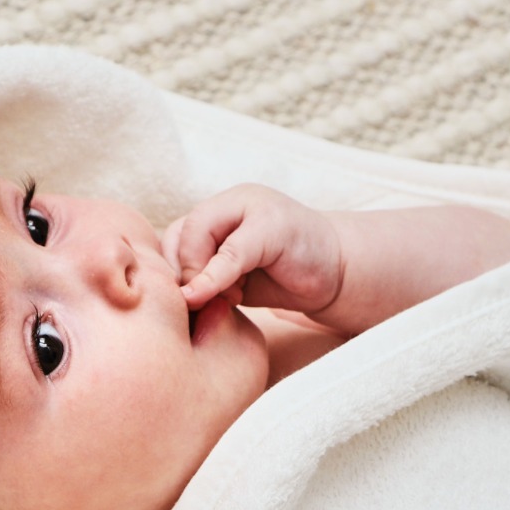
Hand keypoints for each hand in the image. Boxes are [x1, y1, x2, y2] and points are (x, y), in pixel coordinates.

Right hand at [161, 184, 343, 314]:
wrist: (334, 272)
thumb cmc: (309, 247)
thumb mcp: (270, 241)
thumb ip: (229, 262)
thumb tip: (188, 293)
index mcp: (229, 204)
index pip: (189, 230)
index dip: (191, 263)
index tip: (206, 292)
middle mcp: (218, 223)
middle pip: (175, 245)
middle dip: (188, 276)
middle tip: (213, 299)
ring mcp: (215, 248)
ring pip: (177, 264)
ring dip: (191, 287)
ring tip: (223, 300)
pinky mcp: (218, 273)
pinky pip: (190, 283)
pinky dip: (199, 297)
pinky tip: (222, 304)